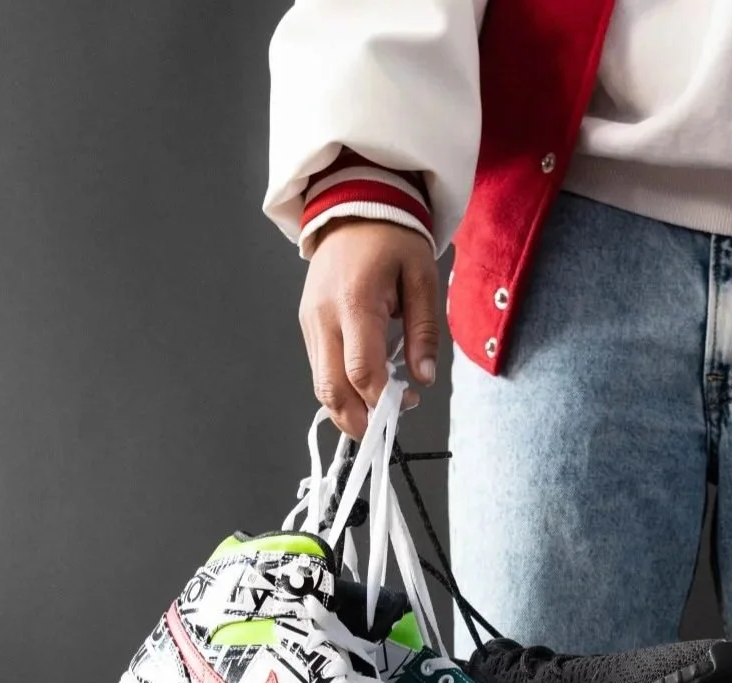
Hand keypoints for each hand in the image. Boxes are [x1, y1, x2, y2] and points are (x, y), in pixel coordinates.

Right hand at [299, 220, 439, 438]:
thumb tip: (424, 378)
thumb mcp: (422, 278)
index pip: (361, 371)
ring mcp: (310, 322)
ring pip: (320, 385)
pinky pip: (320, 369)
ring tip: (383, 406)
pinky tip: (367, 385)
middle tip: (389, 427)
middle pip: (331, 389)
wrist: (352, 205)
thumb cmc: (392, 238)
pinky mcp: (307, 325)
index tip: (407, 405)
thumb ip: (424, 332)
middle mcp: (323, 317)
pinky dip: (341, 387)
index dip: (382, 401)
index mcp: (354, 303)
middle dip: (359, 420)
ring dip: (349, 408)